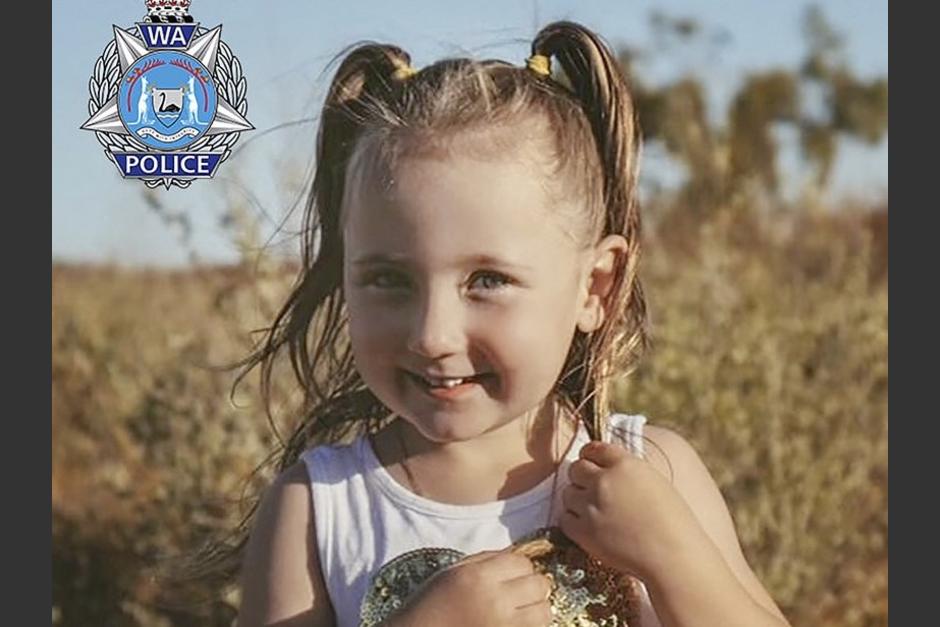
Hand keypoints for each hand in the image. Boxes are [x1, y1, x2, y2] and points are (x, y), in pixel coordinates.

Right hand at [385, 548, 553, 626]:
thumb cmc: (431, 605)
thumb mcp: (453, 573)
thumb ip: (486, 561)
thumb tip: (517, 556)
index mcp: (478, 577)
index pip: (522, 562)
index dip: (519, 568)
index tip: (511, 577)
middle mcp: (495, 601)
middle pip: (539, 585)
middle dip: (532, 588)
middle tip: (518, 596)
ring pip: (545, 612)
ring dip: (536, 611)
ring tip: (519, 614)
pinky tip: (514, 625)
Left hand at [559, 440, 707, 581]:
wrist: (673, 557)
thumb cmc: (673, 522)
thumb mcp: (654, 482)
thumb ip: (627, 471)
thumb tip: (606, 469)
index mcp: (625, 465)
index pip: (595, 448)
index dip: (590, 455)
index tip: (590, 461)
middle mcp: (604, 481)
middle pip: (576, 468)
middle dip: (582, 477)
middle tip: (591, 489)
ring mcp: (591, 506)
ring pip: (568, 493)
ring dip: (577, 499)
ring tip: (594, 511)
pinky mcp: (583, 531)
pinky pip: (565, 518)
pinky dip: (573, 521)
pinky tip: (588, 526)